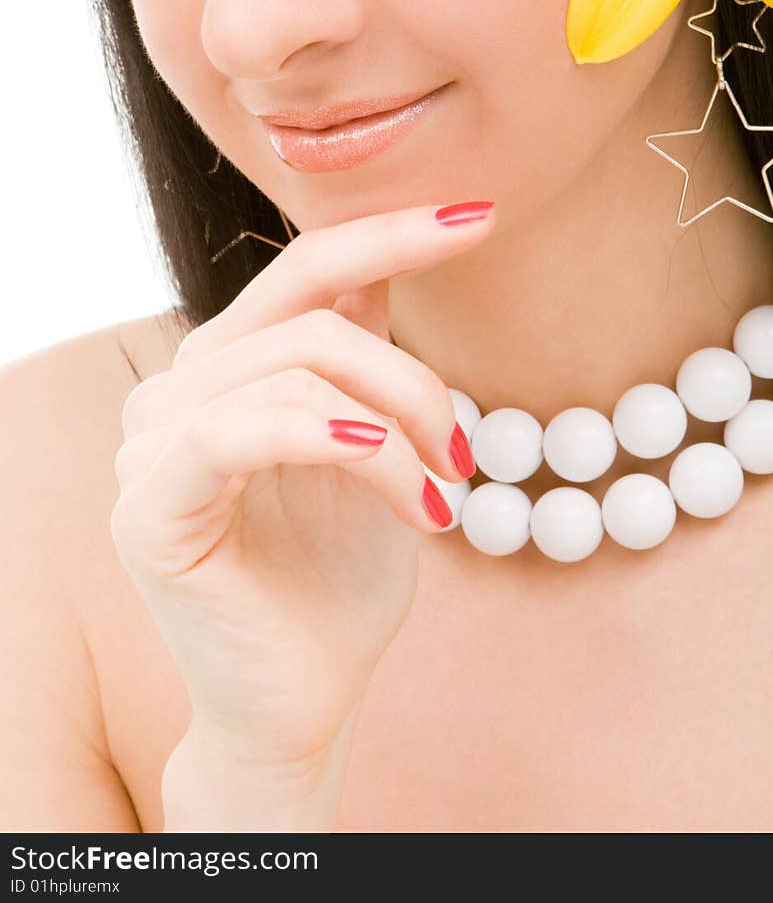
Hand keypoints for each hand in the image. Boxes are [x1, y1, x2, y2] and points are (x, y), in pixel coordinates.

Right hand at [111, 201, 495, 769]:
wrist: (304, 699)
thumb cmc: (338, 578)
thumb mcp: (373, 445)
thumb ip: (361, 356)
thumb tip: (381, 263)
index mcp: (232, 365)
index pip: (308, 267)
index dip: (392, 232)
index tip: (481, 216)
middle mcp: (181, 388)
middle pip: (313, 317)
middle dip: (414, 379)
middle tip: (467, 455)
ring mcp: (151, 444)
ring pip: (294, 369)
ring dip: (394, 428)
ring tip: (440, 498)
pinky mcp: (147, 505)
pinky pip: (240, 430)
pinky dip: (332, 439)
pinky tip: (392, 473)